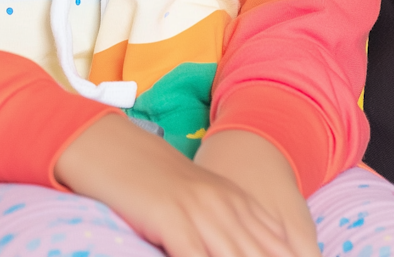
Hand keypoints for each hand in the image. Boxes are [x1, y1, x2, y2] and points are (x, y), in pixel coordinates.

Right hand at [55, 113, 294, 256]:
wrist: (114, 147)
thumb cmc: (153, 182)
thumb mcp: (201, 201)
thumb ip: (231, 227)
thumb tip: (253, 245)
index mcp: (239, 203)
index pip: (279, 247)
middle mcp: (227, 207)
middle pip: (263, 255)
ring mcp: (202, 211)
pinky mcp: (173, 218)